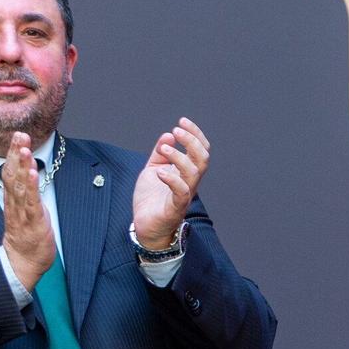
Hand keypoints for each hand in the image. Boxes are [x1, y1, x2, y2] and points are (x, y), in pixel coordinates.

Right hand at [0, 131, 56, 288]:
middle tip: (19, 134)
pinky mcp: (33, 221)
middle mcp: (15, 202)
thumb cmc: (26, 234)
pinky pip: (31, 202)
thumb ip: (24, 191)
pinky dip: (31, 187)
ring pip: (20, 186)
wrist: (23, 260)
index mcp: (13, 198)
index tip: (17, 135)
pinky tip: (32, 173)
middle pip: (13, 174)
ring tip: (24, 149)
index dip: (13, 153)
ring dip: (22, 166)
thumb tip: (27, 172)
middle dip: (16, 153)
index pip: (11, 171)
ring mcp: (23, 212)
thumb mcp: (25, 208)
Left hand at [132, 117, 209, 249]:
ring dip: (180, 157)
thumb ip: (160, 153)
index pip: (200, 150)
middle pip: (203, 158)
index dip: (195, 134)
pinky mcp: (175, 207)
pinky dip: (172, 179)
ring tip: (164, 149)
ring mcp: (184, 195)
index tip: (182, 121)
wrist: (146, 226)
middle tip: (176, 130)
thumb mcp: (152, 169)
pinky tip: (160, 172)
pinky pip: (181, 192)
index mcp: (186, 172)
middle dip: (192, 141)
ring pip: (194, 172)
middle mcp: (190, 182)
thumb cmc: (151, 199)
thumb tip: (168, 135)